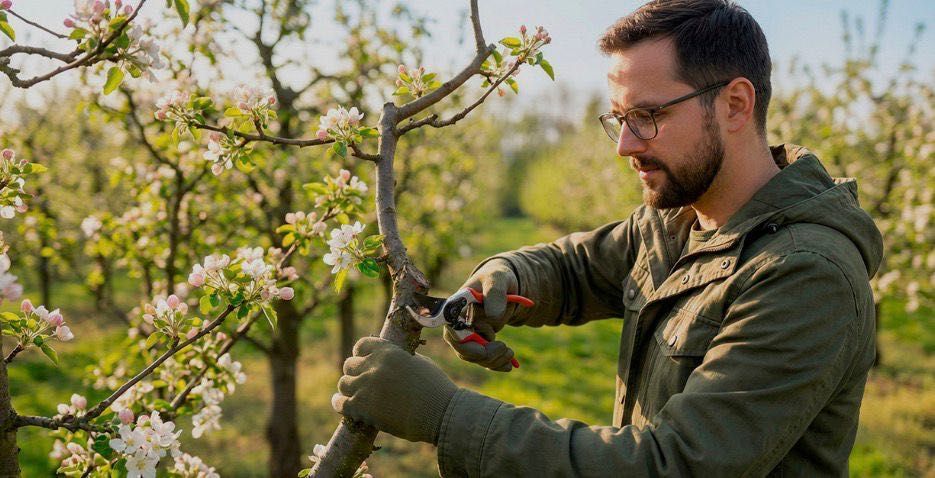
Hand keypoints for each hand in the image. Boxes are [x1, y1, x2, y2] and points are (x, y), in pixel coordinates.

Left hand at [332, 337, 458, 443]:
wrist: (439, 413)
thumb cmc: (435, 389)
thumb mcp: (419, 363)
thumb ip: (400, 360)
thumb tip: (391, 363)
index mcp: (388, 351)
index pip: (361, 345)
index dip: (360, 355)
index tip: (362, 361)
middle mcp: (373, 365)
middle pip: (349, 365)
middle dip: (355, 373)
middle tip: (361, 382)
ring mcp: (365, 386)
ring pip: (343, 383)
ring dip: (348, 389)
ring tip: (351, 395)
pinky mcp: (361, 407)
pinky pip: (340, 403)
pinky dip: (339, 403)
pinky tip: (340, 404)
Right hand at [444, 259, 519, 370]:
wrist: (503, 283)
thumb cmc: (496, 278)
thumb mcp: (497, 279)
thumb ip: (495, 293)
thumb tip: (493, 315)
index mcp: (456, 308)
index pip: (452, 332)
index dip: (465, 345)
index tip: (484, 348)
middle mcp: (458, 323)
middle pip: (463, 349)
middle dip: (484, 355)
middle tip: (506, 349)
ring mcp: (467, 333)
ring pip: (474, 357)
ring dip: (492, 360)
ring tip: (510, 354)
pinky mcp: (477, 341)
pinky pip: (483, 358)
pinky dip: (496, 363)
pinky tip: (509, 364)